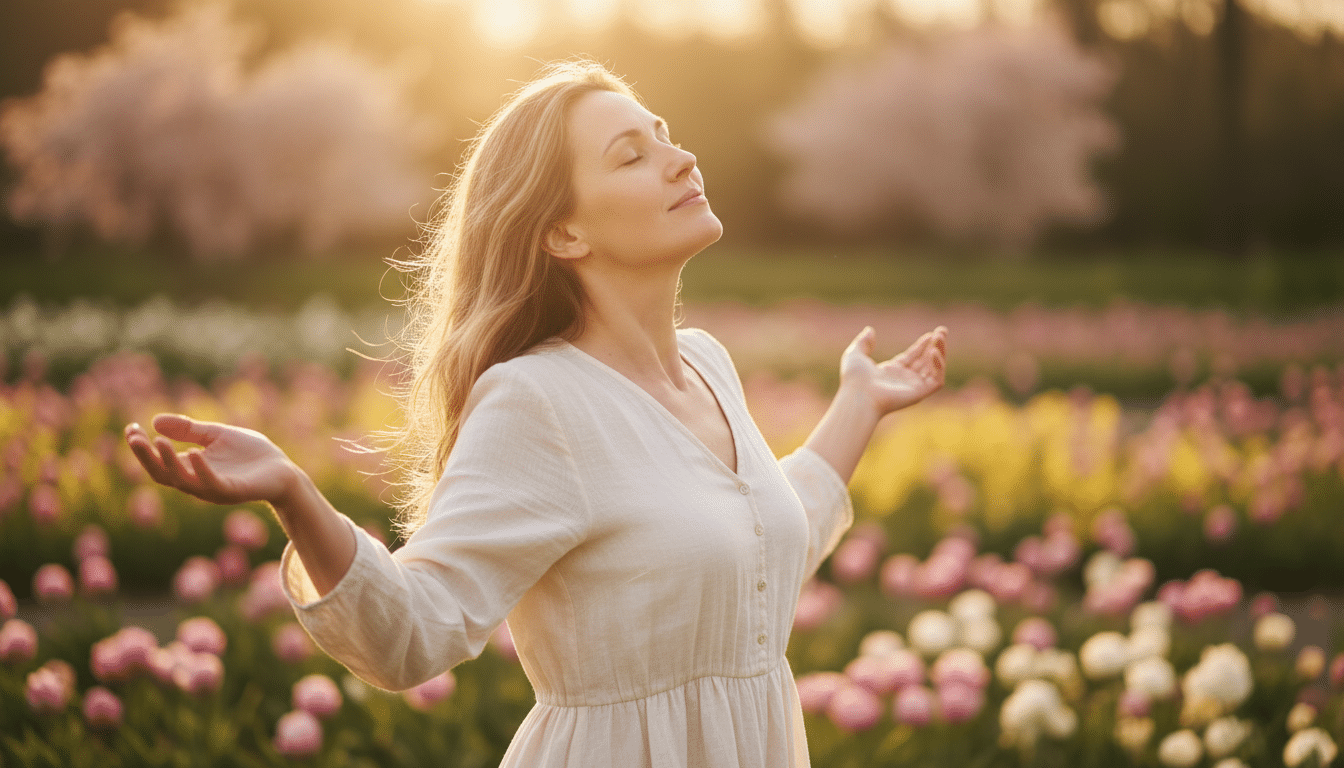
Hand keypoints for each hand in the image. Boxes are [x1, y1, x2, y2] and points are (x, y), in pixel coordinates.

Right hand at [124, 414, 299, 506]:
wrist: (283, 470)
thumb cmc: (250, 454)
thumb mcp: (215, 435)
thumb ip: (188, 430)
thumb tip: (154, 420)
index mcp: (190, 468)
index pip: (158, 462)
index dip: (142, 448)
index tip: (130, 428)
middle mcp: (197, 482)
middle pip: (162, 474)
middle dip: (146, 456)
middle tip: (135, 437)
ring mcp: (213, 488)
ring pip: (182, 480)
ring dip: (168, 462)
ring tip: (158, 442)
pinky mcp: (233, 491)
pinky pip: (212, 483)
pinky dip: (201, 470)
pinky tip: (193, 453)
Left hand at [840, 325, 946, 416]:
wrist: (859, 395)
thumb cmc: (854, 378)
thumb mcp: (855, 354)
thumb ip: (863, 342)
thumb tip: (870, 330)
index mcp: (891, 371)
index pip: (912, 357)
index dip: (922, 345)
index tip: (932, 334)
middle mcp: (904, 379)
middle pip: (925, 361)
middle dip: (936, 346)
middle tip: (943, 331)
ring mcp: (912, 387)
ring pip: (934, 369)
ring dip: (940, 352)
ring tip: (940, 337)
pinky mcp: (919, 393)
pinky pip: (936, 380)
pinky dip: (939, 366)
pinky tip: (934, 353)